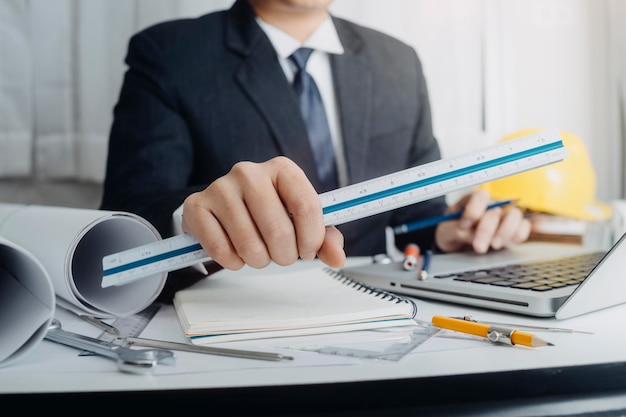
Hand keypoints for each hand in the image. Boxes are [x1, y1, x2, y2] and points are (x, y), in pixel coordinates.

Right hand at [181, 156, 344, 269]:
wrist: (223, 207)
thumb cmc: (267, 212)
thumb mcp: (300, 220)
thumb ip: (324, 239)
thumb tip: (337, 258)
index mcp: (282, 169)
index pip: (307, 206)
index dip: (312, 238)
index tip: (307, 250)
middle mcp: (249, 172)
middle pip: (279, 231)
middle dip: (285, 255)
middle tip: (281, 255)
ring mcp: (220, 187)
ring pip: (250, 246)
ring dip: (259, 260)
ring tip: (258, 253)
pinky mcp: (196, 206)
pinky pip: (221, 250)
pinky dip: (233, 262)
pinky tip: (236, 252)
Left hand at [434, 190, 530, 253]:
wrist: (458, 244)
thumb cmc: (452, 232)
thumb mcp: (445, 231)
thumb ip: (454, 230)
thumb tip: (469, 233)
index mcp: (473, 200)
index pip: (480, 197)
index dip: (473, 211)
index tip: (464, 225)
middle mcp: (491, 206)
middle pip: (496, 211)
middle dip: (486, 230)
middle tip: (478, 247)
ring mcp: (504, 217)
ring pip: (514, 216)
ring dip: (506, 232)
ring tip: (494, 246)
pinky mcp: (513, 230)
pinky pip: (526, 226)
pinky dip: (529, 229)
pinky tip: (530, 233)